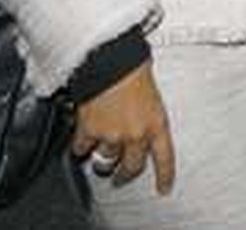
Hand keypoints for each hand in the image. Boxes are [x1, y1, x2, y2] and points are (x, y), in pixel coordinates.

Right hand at [70, 61, 175, 194]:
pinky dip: (80, 146)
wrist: (110, 58)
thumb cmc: (133, 67)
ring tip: (99, 153)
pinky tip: (81, 140)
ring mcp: (112, 135)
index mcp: (157, 122)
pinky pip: (81, 149)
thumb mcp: (152, 93)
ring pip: (105, 160)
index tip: (164, 187)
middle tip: (120, 176)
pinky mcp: (88, 132)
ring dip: (102, 158)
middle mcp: (136, 133)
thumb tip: (140, 120)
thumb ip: (147, 113)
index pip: (165, 157)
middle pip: (132, 167)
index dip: (165, 176)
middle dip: (125, 174)